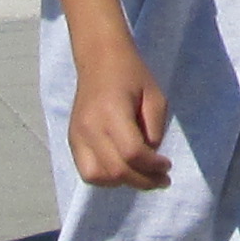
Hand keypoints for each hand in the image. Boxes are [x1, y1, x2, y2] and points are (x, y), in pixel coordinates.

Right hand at [67, 44, 173, 190]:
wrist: (99, 58)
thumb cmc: (132, 74)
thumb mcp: (155, 97)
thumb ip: (154, 129)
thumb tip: (149, 158)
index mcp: (112, 112)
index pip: (131, 153)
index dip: (152, 166)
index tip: (167, 166)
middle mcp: (90, 127)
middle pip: (115, 170)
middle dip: (142, 181)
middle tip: (161, 179)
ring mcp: (77, 135)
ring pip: (97, 177)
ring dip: (122, 182)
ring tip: (141, 175)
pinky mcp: (72, 139)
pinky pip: (87, 171)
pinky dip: (106, 178)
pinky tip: (123, 170)